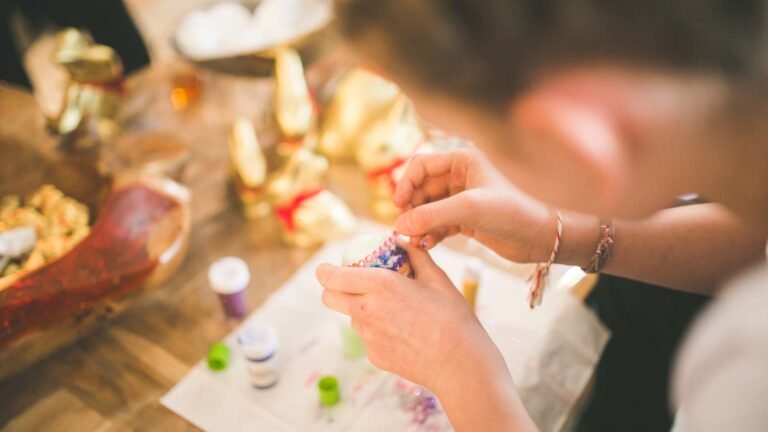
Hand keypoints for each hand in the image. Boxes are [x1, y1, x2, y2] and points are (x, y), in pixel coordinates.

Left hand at [316, 241, 536, 430]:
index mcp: (381, 285)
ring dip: (362, 310)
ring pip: (351, 317)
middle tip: (352, 285)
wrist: (461, 364)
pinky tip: (405, 333)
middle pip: (329, 298)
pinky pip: (368, 337)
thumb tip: (401, 240)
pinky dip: (378, 331)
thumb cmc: (453, 318)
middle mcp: (367, 311)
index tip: (328, 268)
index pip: (332, 276)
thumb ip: (414, 255)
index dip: (325, 270)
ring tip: (396, 312)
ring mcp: (369, 337)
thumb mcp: (437, 278)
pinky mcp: (374, 356)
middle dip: (333, 289)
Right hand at [394, 148, 555, 262]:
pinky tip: (427, 244)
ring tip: (416, 241)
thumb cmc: (513, 212)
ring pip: (428, 208)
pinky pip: (438, 224)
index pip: (421, 165)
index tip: (398, 206)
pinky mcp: (466, 220)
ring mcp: (463, 199)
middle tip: (405, 228)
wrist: (541, 237)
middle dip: (411, 208)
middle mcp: (461, 176)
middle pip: (421, 189)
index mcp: (463, 160)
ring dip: (419, 224)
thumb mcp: (469, 209)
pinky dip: (430, 233)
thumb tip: (400, 224)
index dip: (405, 183)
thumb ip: (431, 215)